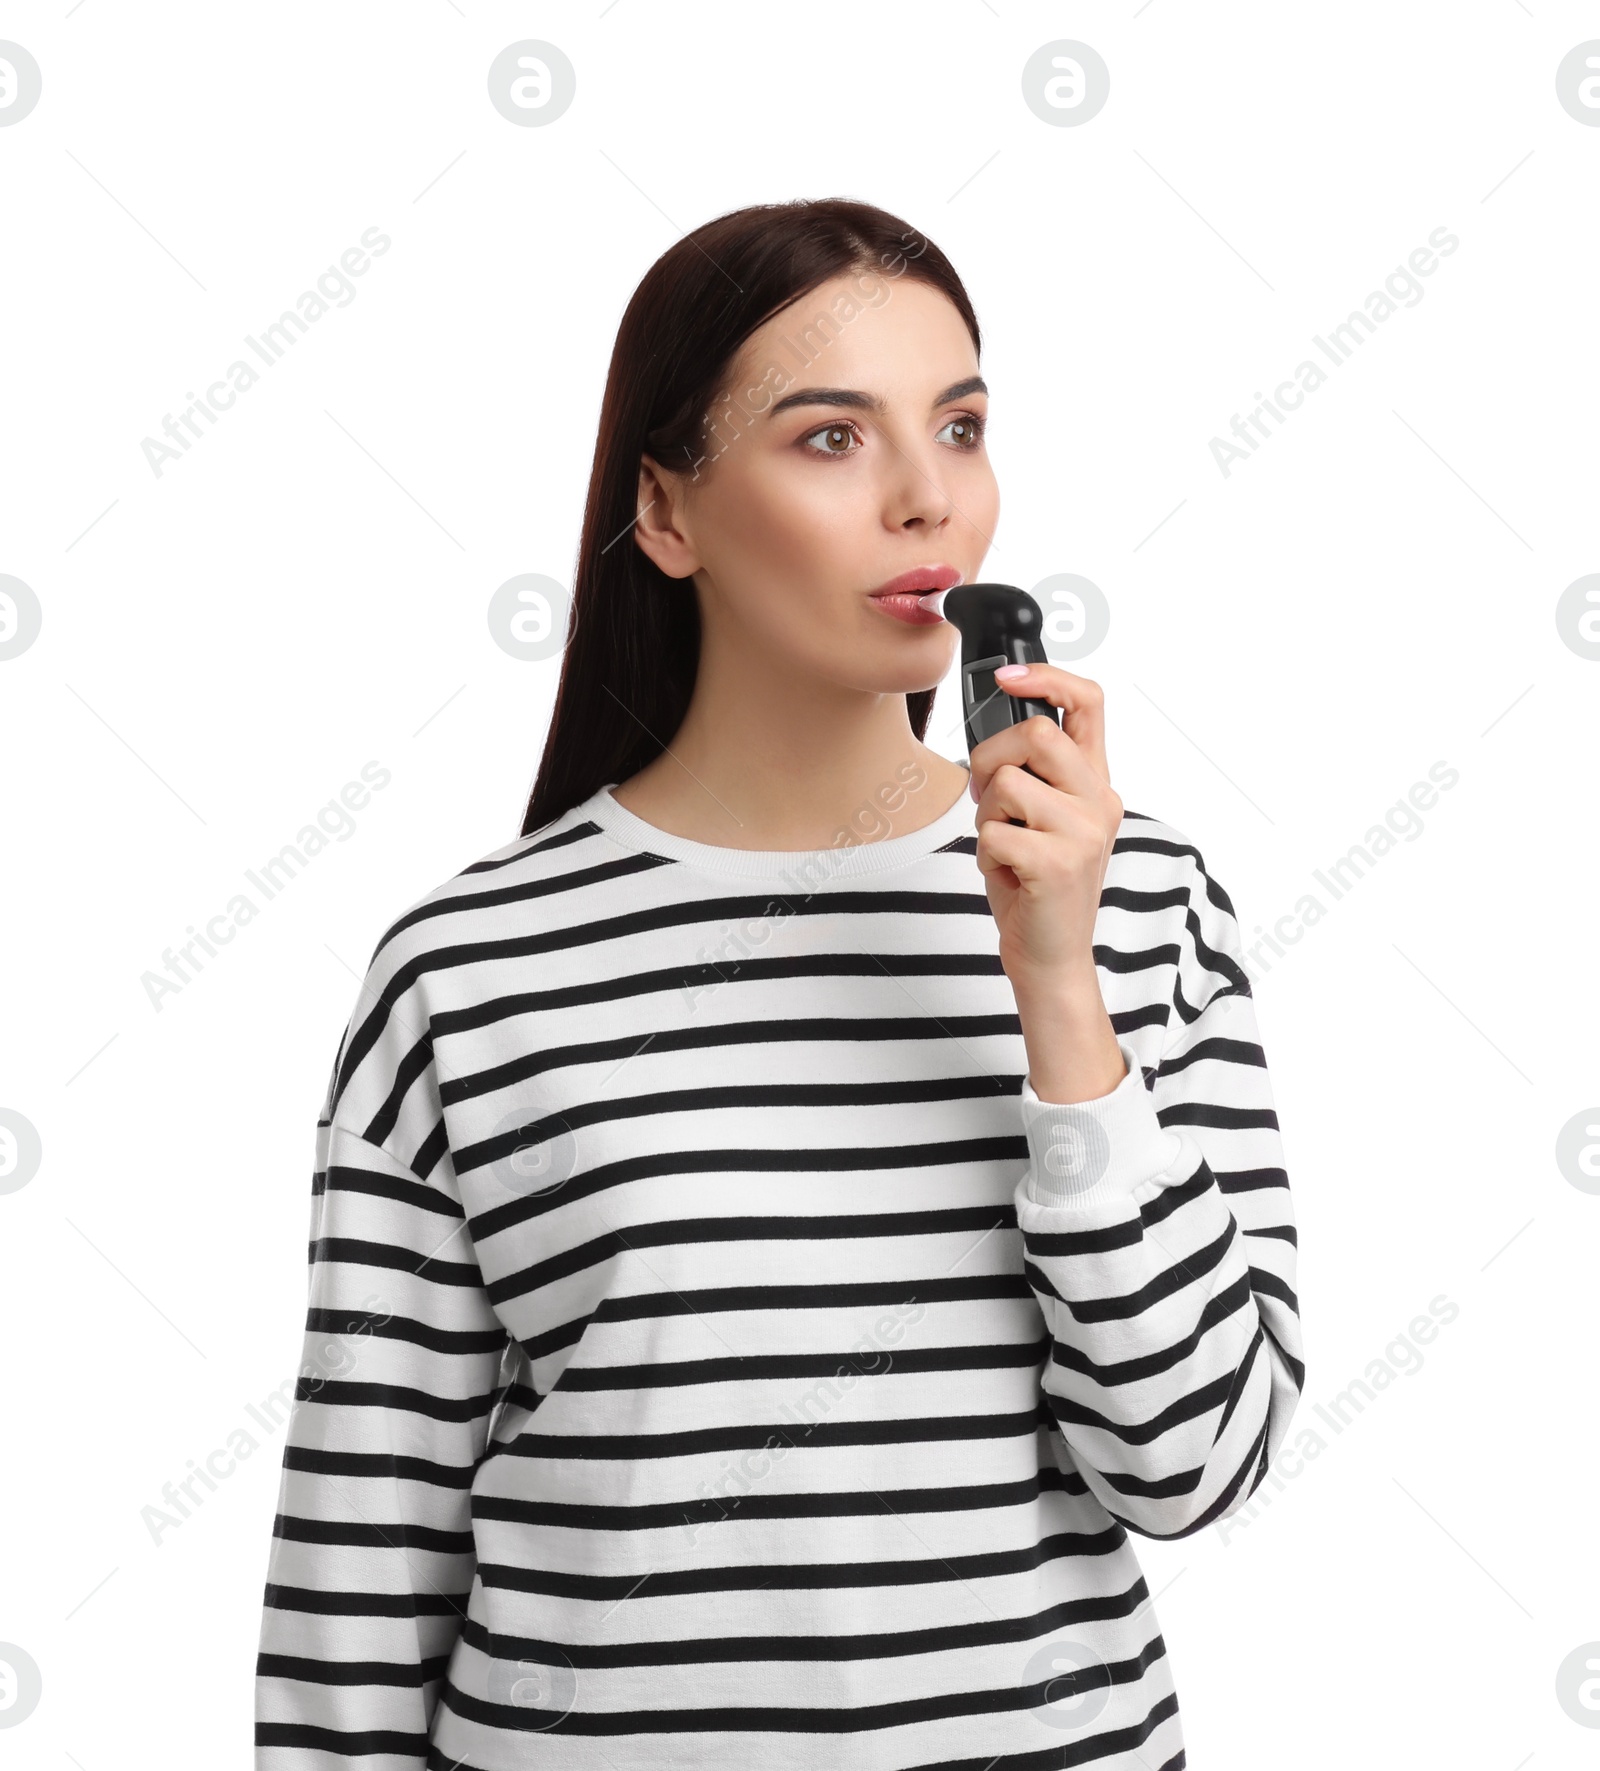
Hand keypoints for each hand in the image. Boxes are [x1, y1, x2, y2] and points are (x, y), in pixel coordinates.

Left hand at [968, 664, 1123, 1003]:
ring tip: (1003, 846)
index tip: (1007, 678)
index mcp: (1096, 784)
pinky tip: (1006, 874)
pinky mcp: (1059, 863)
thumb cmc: (1034, 887)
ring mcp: (1084, 832)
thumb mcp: (1040, 819)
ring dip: (986, 817)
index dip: (1047, 677)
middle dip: (991, 759)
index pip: (1088, 703)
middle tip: (988, 799)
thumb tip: (995, 731)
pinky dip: (985, 854)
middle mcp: (1099, 801)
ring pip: (1007, 783)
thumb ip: (1032, 775)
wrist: (1051, 957)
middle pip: (1036, 733)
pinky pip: (994, 832)